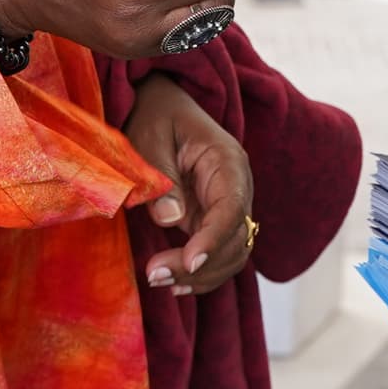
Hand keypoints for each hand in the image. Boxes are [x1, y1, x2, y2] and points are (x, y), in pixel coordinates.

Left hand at [125, 77, 256, 293]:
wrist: (161, 105)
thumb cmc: (155, 114)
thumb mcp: (150, 136)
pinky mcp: (213, 219)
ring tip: (160, 281)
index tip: (189, 262)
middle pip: (237, 238)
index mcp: (227, 161)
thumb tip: (171, 219)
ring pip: (234, 253)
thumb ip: (160, 176)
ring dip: (203, 276)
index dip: (214, 239)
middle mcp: (237, 187)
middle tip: (155, 274)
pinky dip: (203, 274)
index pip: (232, 208)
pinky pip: (221, 254)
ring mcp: (229, 206)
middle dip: (201, 264)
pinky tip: (175, 283)